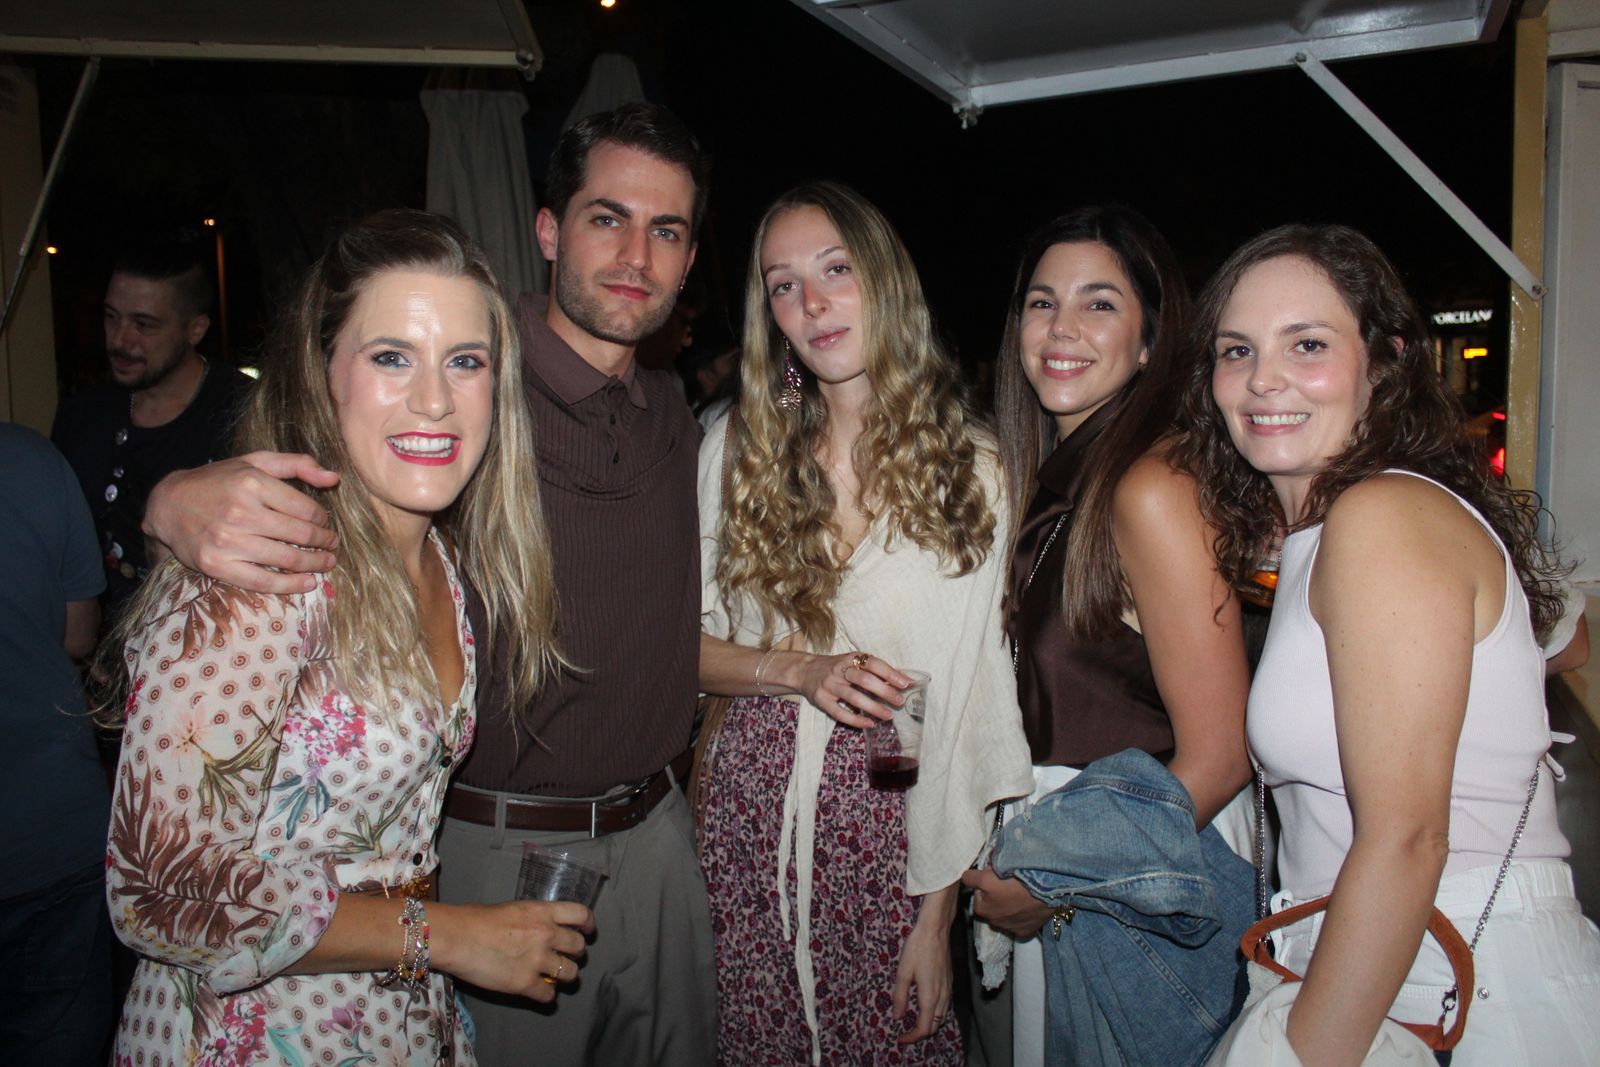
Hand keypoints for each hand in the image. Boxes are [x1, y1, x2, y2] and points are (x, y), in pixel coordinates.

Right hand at [143, 452, 339, 593]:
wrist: (167, 504)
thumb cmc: (217, 482)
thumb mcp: (254, 461)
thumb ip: (296, 464)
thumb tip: (334, 478)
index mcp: (253, 483)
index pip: (306, 509)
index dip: (323, 520)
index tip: (325, 525)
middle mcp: (241, 511)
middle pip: (300, 535)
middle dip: (324, 543)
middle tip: (332, 546)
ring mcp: (228, 540)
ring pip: (287, 559)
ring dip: (314, 564)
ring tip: (326, 564)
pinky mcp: (216, 565)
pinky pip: (262, 581)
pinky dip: (290, 586)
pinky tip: (307, 583)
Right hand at [431, 900, 591, 1003]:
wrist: (456, 937)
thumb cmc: (473, 919)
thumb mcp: (510, 908)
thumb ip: (530, 918)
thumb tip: (532, 927)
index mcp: (542, 912)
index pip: (581, 914)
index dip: (588, 924)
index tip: (588, 931)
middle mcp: (546, 934)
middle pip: (579, 947)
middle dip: (575, 953)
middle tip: (565, 957)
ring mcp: (538, 960)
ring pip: (570, 973)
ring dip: (564, 976)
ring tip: (554, 976)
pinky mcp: (525, 983)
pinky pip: (548, 996)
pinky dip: (546, 997)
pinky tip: (538, 993)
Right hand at [794, 651, 909, 728]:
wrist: (804, 670)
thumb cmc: (836, 668)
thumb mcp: (853, 663)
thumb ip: (874, 671)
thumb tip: (904, 680)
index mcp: (850, 658)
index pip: (873, 663)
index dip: (890, 673)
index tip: (905, 683)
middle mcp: (839, 670)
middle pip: (864, 680)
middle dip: (884, 691)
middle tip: (899, 702)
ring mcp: (829, 685)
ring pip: (853, 697)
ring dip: (873, 707)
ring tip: (888, 715)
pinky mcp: (821, 700)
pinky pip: (839, 712)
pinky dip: (855, 720)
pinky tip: (869, 724)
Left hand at [892, 906, 953, 1042]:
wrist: (936, 930)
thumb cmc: (917, 948)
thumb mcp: (903, 973)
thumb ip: (900, 997)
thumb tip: (897, 1017)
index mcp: (929, 997)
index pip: (924, 1028)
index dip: (912, 1038)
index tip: (900, 1039)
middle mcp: (942, 997)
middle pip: (935, 1026)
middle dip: (920, 1033)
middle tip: (905, 1033)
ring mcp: (948, 990)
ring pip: (941, 1017)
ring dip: (929, 1025)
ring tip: (913, 1023)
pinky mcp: (950, 982)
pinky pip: (944, 1007)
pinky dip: (935, 1015)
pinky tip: (924, 1008)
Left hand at [962, 868, 1052, 939]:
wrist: (1045, 893)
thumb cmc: (1013, 884)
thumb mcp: (986, 877)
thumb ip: (970, 878)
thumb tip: (967, 878)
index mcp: (980, 909)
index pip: (977, 891)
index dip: (985, 881)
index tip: (995, 876)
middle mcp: (993, 922)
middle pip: (991, 904)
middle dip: (996, 895)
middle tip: (1008, 884)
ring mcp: (1010, 929)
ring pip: (1005, 914)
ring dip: (1008, 906)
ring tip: (1019, 894)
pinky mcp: (1025, 932)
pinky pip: (1020, 923)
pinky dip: (1021, 916)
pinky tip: (1027, 906)